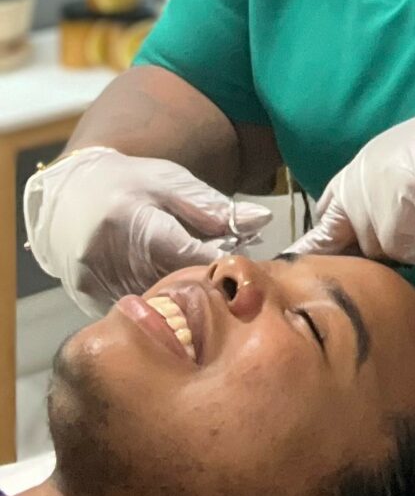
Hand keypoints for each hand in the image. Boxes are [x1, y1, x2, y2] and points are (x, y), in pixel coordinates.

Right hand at [24, 147, 273, 316]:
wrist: (71, 195)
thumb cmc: (130, 183)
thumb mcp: (172, 183)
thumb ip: (214, 207)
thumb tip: (262, 221)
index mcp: (132, 219)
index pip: (188, 254)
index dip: (220, 262)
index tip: (243, 263)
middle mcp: (107, 255)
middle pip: (173, 283)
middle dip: (206, 280)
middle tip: (227, 273)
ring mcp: (94, 282)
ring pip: (156, 304)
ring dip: (185, 297)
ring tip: (201, 280)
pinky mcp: (87, 300)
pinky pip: (136, 312)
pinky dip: (158, 305)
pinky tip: (171, 291)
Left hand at [289, 83, 414, 265]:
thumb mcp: (413, 165)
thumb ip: (388, 192)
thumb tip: (382, 234)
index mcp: (362, 165)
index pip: (326, 211)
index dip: (335, 238)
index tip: (351, 254)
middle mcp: (357, 180)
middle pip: (343, 241)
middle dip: (369, 253)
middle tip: (408, 249)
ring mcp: (371, 199)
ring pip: (377, 253)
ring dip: (411, 249)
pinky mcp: (393, 218)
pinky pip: (406, 255)